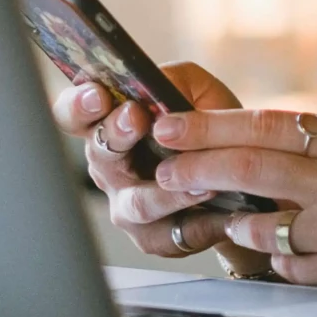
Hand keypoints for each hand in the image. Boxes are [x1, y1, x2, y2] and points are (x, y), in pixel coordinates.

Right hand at [50, 62, 271, 276]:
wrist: (242, 168)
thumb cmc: (208, 122)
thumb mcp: (197, 88)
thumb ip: (175, 79)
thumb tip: (154, 84)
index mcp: (111, 125)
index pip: (75, 114)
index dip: (79, 104)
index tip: (98, 94)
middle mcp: (110, 167)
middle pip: (100, 154)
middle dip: (117, 134)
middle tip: (136, 118)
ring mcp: (127, 205)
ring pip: (136, 203)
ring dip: (167, 191)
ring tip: (199, 179)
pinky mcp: (154, 238)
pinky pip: (171, 235)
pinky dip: (200, 221)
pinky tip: (220, 210)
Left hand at [148, 109, 316, 294]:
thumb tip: (256, 138)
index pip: (264, 124)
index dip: (210, 125)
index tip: (170, 126)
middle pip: (248, 167)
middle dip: (195, 168)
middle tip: (162, 170)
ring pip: (258, 224)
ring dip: (234, 221)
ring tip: (225, 217)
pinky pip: (284, 264)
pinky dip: (276, 256)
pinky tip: (286, 250)